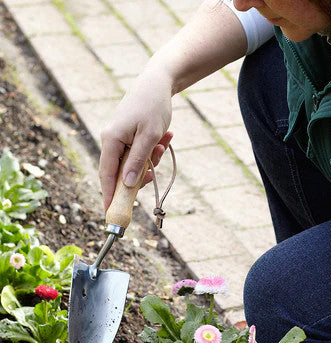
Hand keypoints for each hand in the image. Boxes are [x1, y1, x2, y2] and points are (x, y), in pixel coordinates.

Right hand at [99, 69, 173, 210]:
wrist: (159, 83)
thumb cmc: (153, 107)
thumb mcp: (149, 137)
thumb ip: (137, 162)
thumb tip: (127, 185)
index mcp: (111, 140)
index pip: (107, 175)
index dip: (110, 195)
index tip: (113, 213)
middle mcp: (111, 140)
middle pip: (122, 172)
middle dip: (143, 172)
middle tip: (157, 163)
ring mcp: (120, 138)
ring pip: (134, 163)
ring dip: (152, 159)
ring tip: (164, 141)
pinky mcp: (129, 136)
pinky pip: (140, 153)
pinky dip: (154, 150)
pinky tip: (166, 137)